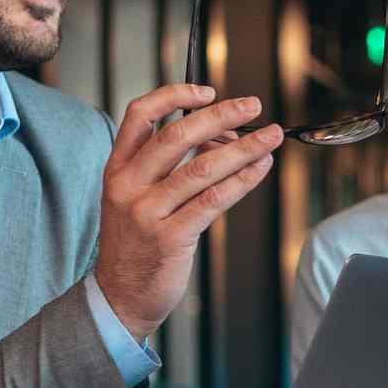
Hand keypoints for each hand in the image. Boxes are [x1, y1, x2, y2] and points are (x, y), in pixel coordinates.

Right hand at [95, 83, 283, 340]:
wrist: (120, 296)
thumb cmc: (136, 244)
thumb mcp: (135, 198)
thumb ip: (168, 166)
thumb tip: (218, 136)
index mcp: (117, 169)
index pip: (139, 115)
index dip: (174, 95)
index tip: (206, 91)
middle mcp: (128, 186)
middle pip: (177, 135)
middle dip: (220, 115)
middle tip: (252, 106)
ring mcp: (148, 212)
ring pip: (202, 168)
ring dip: (243, 148)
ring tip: (270, 137)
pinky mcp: (171, 238)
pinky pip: (213, 200)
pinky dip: (242, 180)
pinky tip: (260, 168)